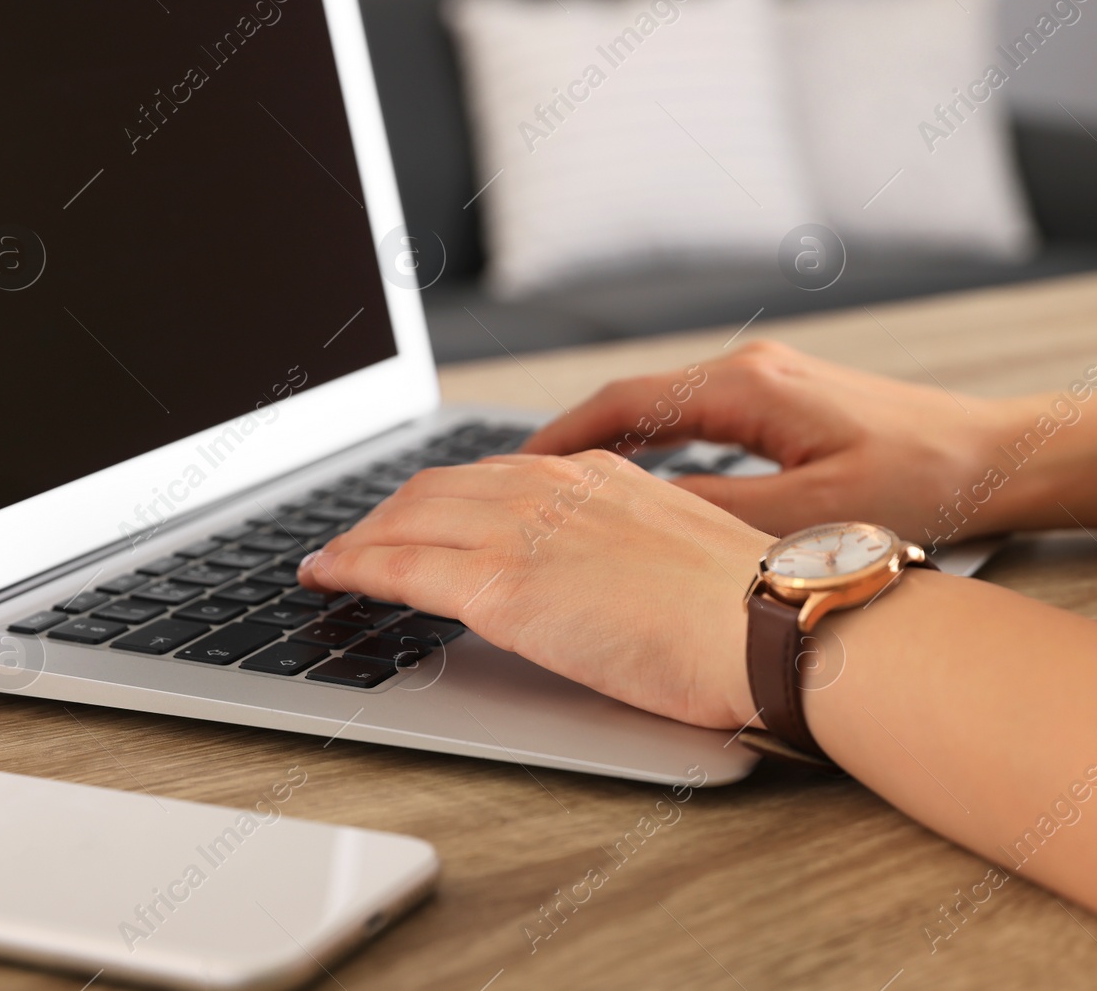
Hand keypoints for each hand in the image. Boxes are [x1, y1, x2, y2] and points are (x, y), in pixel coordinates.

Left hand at [298, 451, 773, 729]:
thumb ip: (623, 547)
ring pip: (409, 516)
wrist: (767, 623)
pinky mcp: (501, 584)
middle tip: (360, 538)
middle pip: (438, 485)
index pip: (494, 474)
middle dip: (389, 512)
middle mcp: (552, 486)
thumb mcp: (677, 549)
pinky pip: (400, 565)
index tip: (422, 515)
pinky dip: (354, 565)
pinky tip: (329, 575)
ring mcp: (521, 530)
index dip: (444, 496)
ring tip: (335, 557)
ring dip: (362, 535)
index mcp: (597, 475)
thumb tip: (594, 574)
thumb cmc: (746, 607)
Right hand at [521, 340, 1005, 544]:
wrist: (1005, 456)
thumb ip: (719, 511)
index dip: (561, 439)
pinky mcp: (789, 402)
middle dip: (573, 442)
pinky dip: (659, 449)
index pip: (625, 403)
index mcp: (750, 386)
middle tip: (519, 487)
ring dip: (614, 446)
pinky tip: (644, 485)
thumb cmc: (928, 482)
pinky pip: (699, 421)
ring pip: (666, 410)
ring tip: (566, 492)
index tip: (512, 473)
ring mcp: (771, 382)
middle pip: (635, 400)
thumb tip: (637, 513)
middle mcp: (753, 370)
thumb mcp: (813, 512)